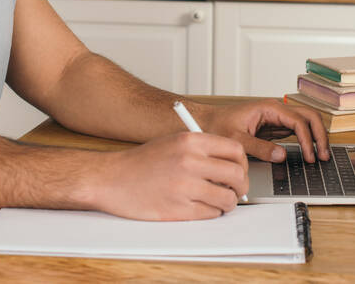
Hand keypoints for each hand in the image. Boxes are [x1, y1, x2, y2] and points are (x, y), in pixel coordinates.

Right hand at [92, 131, 247, 220]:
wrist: (112, 178)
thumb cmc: (143, 162)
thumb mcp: (174, 142)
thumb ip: (203, 150)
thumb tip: (233, 166)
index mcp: (191, 141)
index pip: (235, 150)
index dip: (242, 163)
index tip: (239, 170)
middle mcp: (190, 161)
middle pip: (236, 175)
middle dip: (240, 186)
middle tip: (236, 190)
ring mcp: (184, 187)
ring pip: (227, 199)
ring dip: (228, 202)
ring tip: (219, 201)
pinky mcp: (178, 210)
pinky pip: (210, 214)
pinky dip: (211, 213)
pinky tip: (201, 207)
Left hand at [197, 99, 329, 163]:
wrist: (205, 122)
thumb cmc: (217, 125)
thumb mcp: (236, 139)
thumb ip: (258, 147)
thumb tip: (281, 155)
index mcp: (269, 107)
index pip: (297, 121)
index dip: (307, 139)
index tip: (310, 156)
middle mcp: (276, 110)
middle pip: (308, 116)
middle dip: (319, 135)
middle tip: (324, 156)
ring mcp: (276, 118)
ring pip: (305, 123)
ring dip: (315, 137)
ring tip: (321, 156)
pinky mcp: (273, 127)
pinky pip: (295, 132)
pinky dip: (305, 141)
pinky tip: (308, 154)